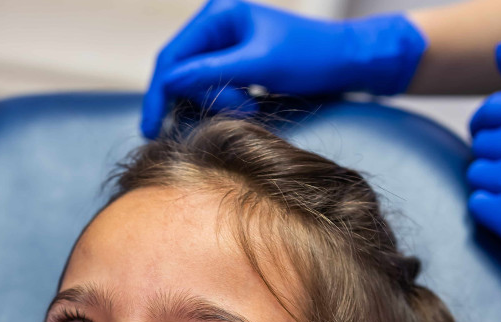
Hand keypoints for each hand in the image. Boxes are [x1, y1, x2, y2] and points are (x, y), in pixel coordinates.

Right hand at [142, 0, 425, 137]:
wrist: (348, 62)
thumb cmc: (311, 57)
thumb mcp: (259, 64)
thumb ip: (211, 71)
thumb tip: (169, 83)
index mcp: (218, 13)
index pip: (172, 58)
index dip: (160, 94)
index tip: (152, 128)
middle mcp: (216, 23)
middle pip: (179, 69)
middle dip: (192, 98)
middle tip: (214, 118)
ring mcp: (225, 42)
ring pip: (196, 81)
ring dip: (214, 101)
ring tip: (247, 109)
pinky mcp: (236, 61)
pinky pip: (213, 85)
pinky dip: (224, 100)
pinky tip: (246, 107)